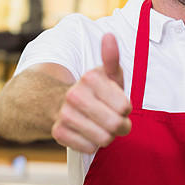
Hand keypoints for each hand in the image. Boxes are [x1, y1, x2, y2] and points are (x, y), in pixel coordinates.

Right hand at [51, 34, 131, 153]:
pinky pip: (89, 148)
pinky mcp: (58, 133)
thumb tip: (109, 36)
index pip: (125, 107)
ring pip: (103, 139)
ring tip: (102, 127)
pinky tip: (87, 133)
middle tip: (115, 121)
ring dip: (107, 136)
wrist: (58, 103)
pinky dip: (92, 145)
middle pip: (115, 125)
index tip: (119, 105)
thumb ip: (111, 58)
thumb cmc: (94, 90)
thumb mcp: (106, 73)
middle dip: (120, 126)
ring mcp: (64, 114)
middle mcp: (75, 95)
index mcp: (90, 78)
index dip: (126, 109)